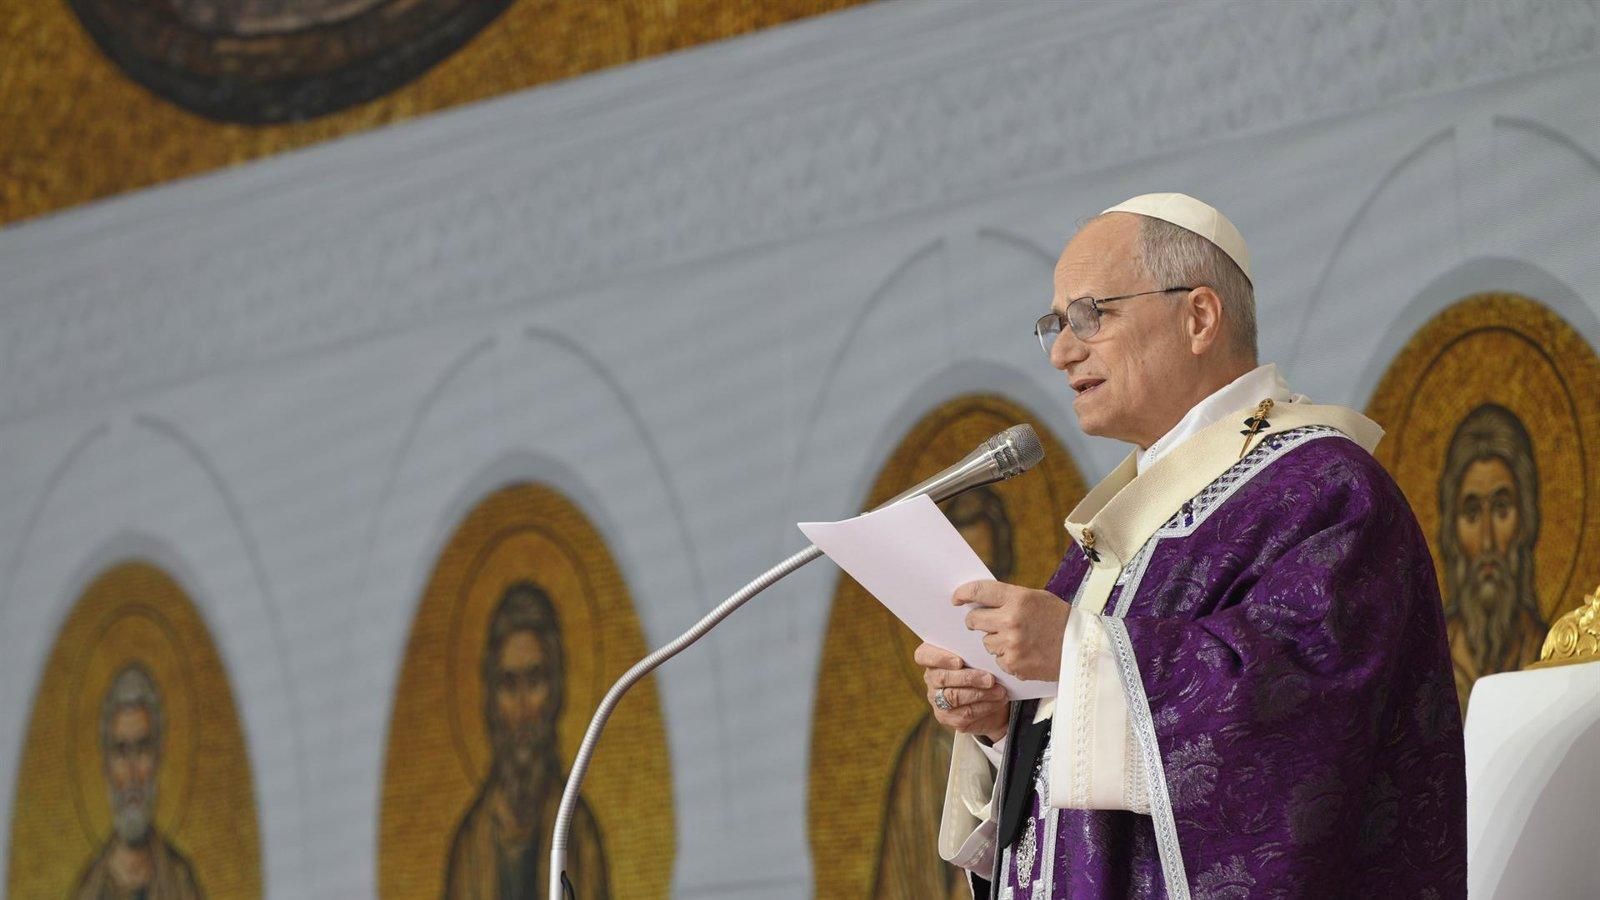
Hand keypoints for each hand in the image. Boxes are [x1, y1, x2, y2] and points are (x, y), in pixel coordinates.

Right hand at [914, 642, 1008, 742]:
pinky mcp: (947, 717)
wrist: (990, 697)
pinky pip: (965, 713)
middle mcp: (931, 679)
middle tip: (990, 679)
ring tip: (1000, 691)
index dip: (939, 658)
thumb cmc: (981, 668)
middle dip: (969, 678)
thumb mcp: (977, 657)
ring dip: (981, 694)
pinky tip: (998, 701)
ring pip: (954, 697)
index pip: (923, 655)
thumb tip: (986, 654)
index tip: (959, 661)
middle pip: (942, 678)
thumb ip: (974, 653)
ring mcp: (936, 700)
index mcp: (932, 658)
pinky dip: (985, 706)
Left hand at [955, 580, 1069, 681]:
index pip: (979, 591)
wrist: (1082, 647)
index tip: (956, 598)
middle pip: (973, 620)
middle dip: (975, 621)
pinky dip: (1006, 657)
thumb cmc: (1058, 619)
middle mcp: (1011, 620)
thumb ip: (1009, 598)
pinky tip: (1024, 653)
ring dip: (994, 641)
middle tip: (981, 622)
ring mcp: (1011, 644)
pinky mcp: (1014, 665)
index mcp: (1018, 599)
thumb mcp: (1036, 598)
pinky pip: (997, 660)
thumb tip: (979, 601)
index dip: (963, 593)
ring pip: (985, 643)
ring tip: (1016, 639)